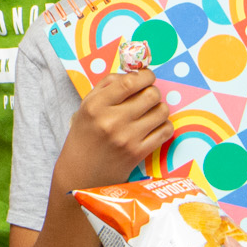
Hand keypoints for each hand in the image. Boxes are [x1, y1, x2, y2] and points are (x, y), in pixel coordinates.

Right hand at [53, 69, 173, 191]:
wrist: (81, 174)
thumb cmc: (85, 135)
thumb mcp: (86, 106)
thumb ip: (108, 85)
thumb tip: (135, 73)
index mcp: (96, 105)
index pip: (129, 82)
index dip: (145, 76)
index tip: (146, 77)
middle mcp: (112, 121)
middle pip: (151, 95)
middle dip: (152, 92)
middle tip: (147, 96)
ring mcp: (127, 138)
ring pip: (162, 111)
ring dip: (159, 109)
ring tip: (149, 113)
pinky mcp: (139, 153)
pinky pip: (166, 131)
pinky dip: (163, 125)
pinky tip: (153, 127)